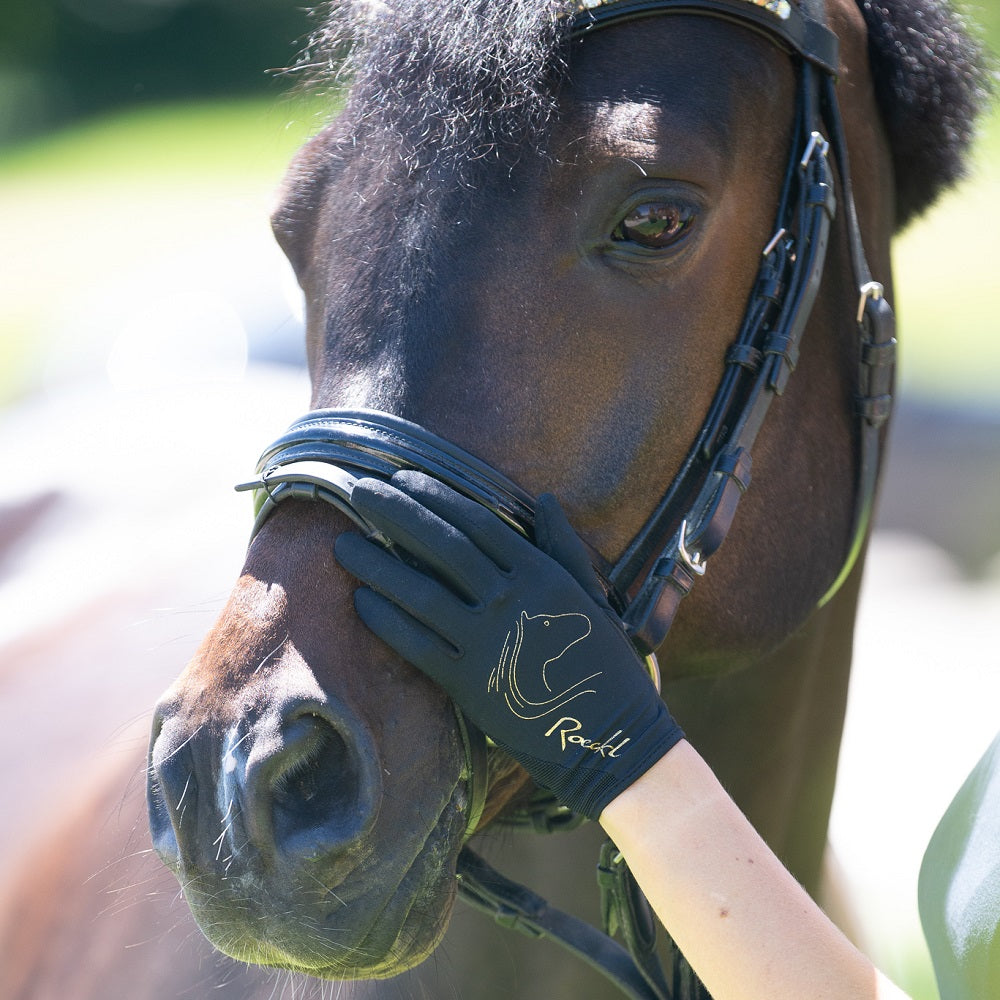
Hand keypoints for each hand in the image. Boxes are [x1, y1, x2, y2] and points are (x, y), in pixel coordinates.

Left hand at [334, 471, 682, 818]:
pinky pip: (418, 644)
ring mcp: (487, 641)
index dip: (436, 496)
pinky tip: (361, 600)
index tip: (404, 478)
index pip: (477, 522)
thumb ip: (564, 547)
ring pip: (420, 592)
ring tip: (342, 545)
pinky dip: (387, 621)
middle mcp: (510, 599)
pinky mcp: (470, 683)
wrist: (612, 740)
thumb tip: (545, 499)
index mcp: (541, 574)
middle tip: (359, 491)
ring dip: (377, 565)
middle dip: (396, 513)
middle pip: (441, 546)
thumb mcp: (594, 597)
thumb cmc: (607, 665)